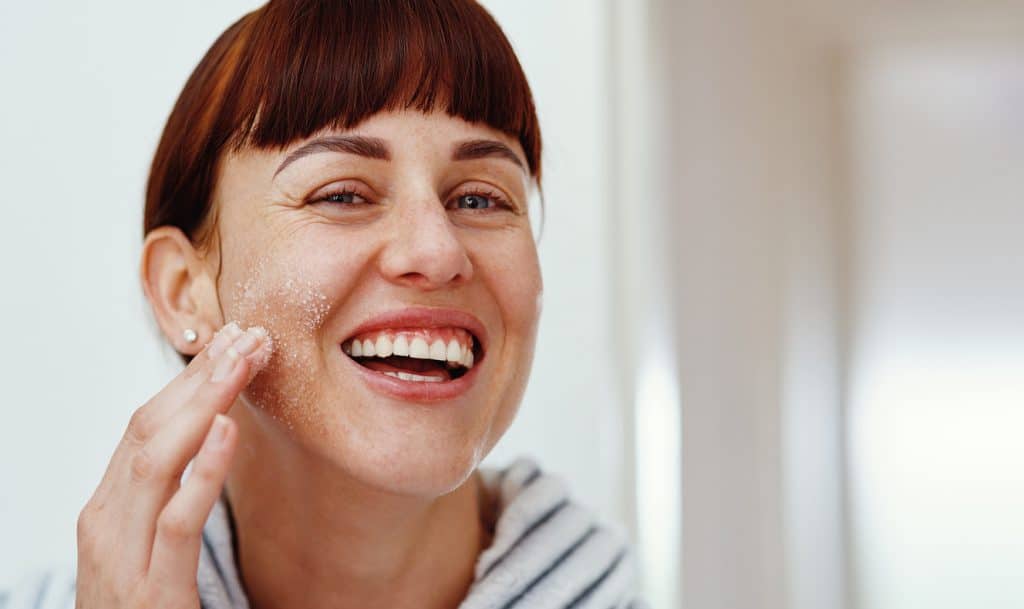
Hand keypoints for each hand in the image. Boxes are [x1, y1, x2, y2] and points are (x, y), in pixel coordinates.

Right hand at [75, 323, 271, 607]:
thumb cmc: (141, 602)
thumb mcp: (145, 540)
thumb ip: (168, 490)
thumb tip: (211, 427)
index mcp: (108, 504)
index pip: (146, 422)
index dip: (189, 377)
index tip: (232, 340)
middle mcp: (105, 521)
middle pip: (149, 428)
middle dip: (200, 377)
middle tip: (247, 335)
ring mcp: (120, 556)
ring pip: (157, 460)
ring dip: (204, 404)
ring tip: (243, 362)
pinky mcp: (152, 592)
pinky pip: (175, 522)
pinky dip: (202, 471)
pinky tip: (229, 431)